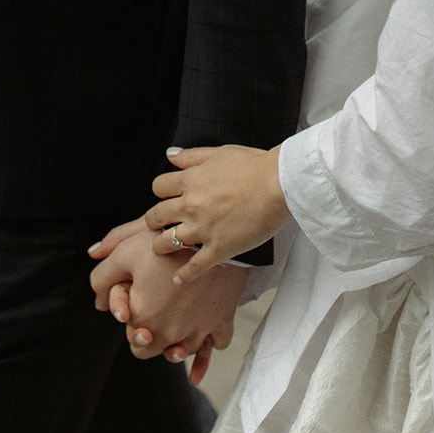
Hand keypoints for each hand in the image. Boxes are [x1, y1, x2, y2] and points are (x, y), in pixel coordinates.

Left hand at [88, 220, 242, 373]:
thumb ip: (102, 278)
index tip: (136, 309)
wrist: (209, 237)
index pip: (134, 341)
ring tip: (177, 322)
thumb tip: (98, 303)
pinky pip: (216, 345)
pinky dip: (209, 347)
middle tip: (155, 314)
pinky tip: (203, 349)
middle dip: (154, 337)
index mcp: (145, 321)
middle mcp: (170, 333)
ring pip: (185, 350)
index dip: (133, 325)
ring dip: (180, 343)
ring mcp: (198, 330)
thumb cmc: (165, 245)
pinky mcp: (221, 321)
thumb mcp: (125, 252)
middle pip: (156, 351)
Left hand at [145, 144, 290, 283]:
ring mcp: (203, 229)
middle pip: (156, 216)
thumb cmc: (255, 166)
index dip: (161, 191)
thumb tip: (170, 154)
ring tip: (162, 248)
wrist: (279, 184)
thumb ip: (192, 155)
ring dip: (161, 246)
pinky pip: (193, 266)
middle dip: (154, 220)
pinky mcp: (218, 248)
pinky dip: (183, 275)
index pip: (159, 187)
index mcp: (192, 180)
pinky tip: (177, 280)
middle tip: (158, 223)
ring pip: (167, 242)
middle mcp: (191, 205)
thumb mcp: (220, 152)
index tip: (167, 196)